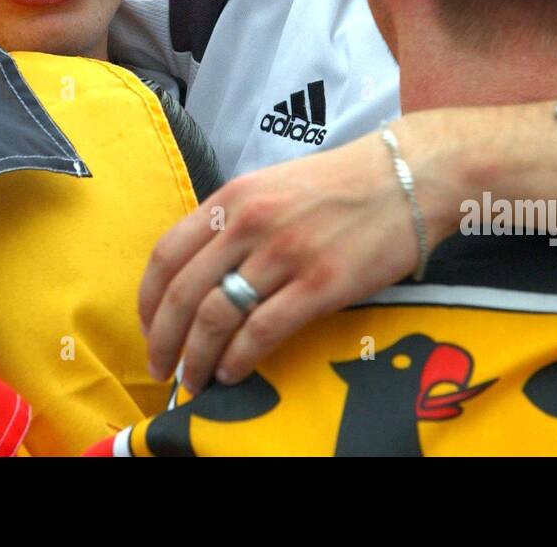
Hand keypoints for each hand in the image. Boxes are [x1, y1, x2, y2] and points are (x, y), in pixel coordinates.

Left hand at [138, 129, 429, 393]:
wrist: (410, 176)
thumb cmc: (341, 184)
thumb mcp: (273, 187)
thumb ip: (234, 223)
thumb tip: (201, 274)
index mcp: (234, 198)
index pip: (168, 253)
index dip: (148, 299)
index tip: (146, 327)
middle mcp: (251, 223)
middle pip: (184, 292)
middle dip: (164, 339)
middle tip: (160, 368)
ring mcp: (285, 253)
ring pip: (218, 316)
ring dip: (198, 357)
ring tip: (195, 379)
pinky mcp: (321, 283)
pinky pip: (263, 331)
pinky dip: (239, 359)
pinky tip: (234, 373)